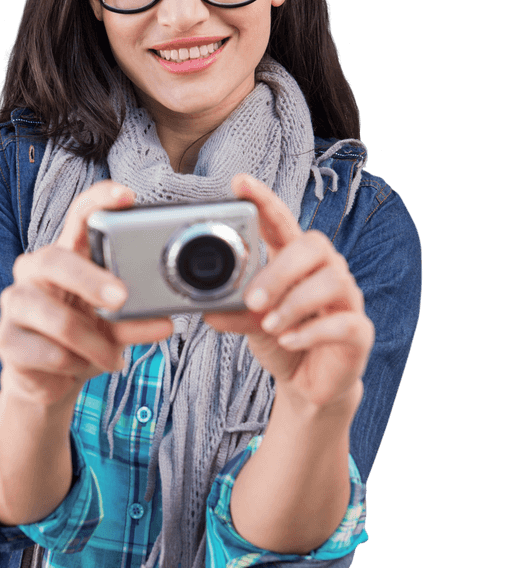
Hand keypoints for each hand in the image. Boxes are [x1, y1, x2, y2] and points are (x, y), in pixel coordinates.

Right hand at [0, 180, 173, 405]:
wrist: (49, 381)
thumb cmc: (84, 341)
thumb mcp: (114, 328)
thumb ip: (135, 320)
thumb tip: (163, 323)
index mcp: (65, 256)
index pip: (77, 216)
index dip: (100, 200)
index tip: (127, 195)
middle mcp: (35, 270)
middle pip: (56, 260)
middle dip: (92, 280)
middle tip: (121, 299)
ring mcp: (15, 302)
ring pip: (57, 319)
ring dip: (94, 344)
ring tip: (113, 360)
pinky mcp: (5, 338)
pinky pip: (48, 352)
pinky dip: (73, 365)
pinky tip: (78, 367)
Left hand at [204, 174, 373, 410]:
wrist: (307, 384)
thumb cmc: (282, 341)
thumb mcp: (250, 325)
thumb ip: (234, 312)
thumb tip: (208, 309)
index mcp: (296, 261)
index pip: (283, 221)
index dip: (264, 200)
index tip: (239, 183)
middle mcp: (326, 271)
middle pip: (314, 245)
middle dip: (281, 269)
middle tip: (253, 299)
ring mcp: (346, 300)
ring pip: (333, 281)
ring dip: (295, 302)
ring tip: (269, 325)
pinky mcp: (358, 332)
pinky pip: (345, 323)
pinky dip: (312, 331)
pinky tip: (287, 340)